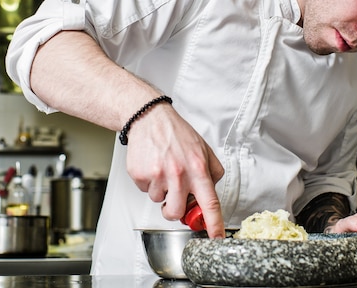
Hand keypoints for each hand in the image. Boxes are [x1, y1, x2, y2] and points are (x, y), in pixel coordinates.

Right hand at [125, 102, 225, 238]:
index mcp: (198, 169)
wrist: (149, 119)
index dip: (214, 224)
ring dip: (160, 190)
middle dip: (173, 210)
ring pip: (158, 201)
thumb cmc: (177, 134)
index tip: (216, 237)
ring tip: (162, 169)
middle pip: (176, 212)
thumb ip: (212, 173)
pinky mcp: (140, 175)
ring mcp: (157, 175)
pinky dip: (148, 182)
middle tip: (173, 197)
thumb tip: (211, 195)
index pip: (210, 202)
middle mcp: (179, 174)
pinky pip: (144, 190)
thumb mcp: (204, 149)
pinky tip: (152, 166)